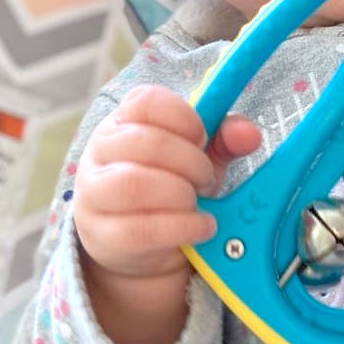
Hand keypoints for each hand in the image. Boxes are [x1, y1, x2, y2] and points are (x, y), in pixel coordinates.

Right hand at [74, 84, 260, 280]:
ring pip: (136, 185)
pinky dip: (183, 227)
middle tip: (207, 178)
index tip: (203, 138)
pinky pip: (141, 230)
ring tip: (198, 202)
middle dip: (191, 162)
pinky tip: (201, 226)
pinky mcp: (102, 236)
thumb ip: (226, 139)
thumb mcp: (200, 156)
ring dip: (181, 194)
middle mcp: (101, 151)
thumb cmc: (171, 184)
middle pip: (147, 143)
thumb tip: (249, 133)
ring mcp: (94, 194)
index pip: (146, 101)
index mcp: (124, 120)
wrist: (140, 241)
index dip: (184, 118)